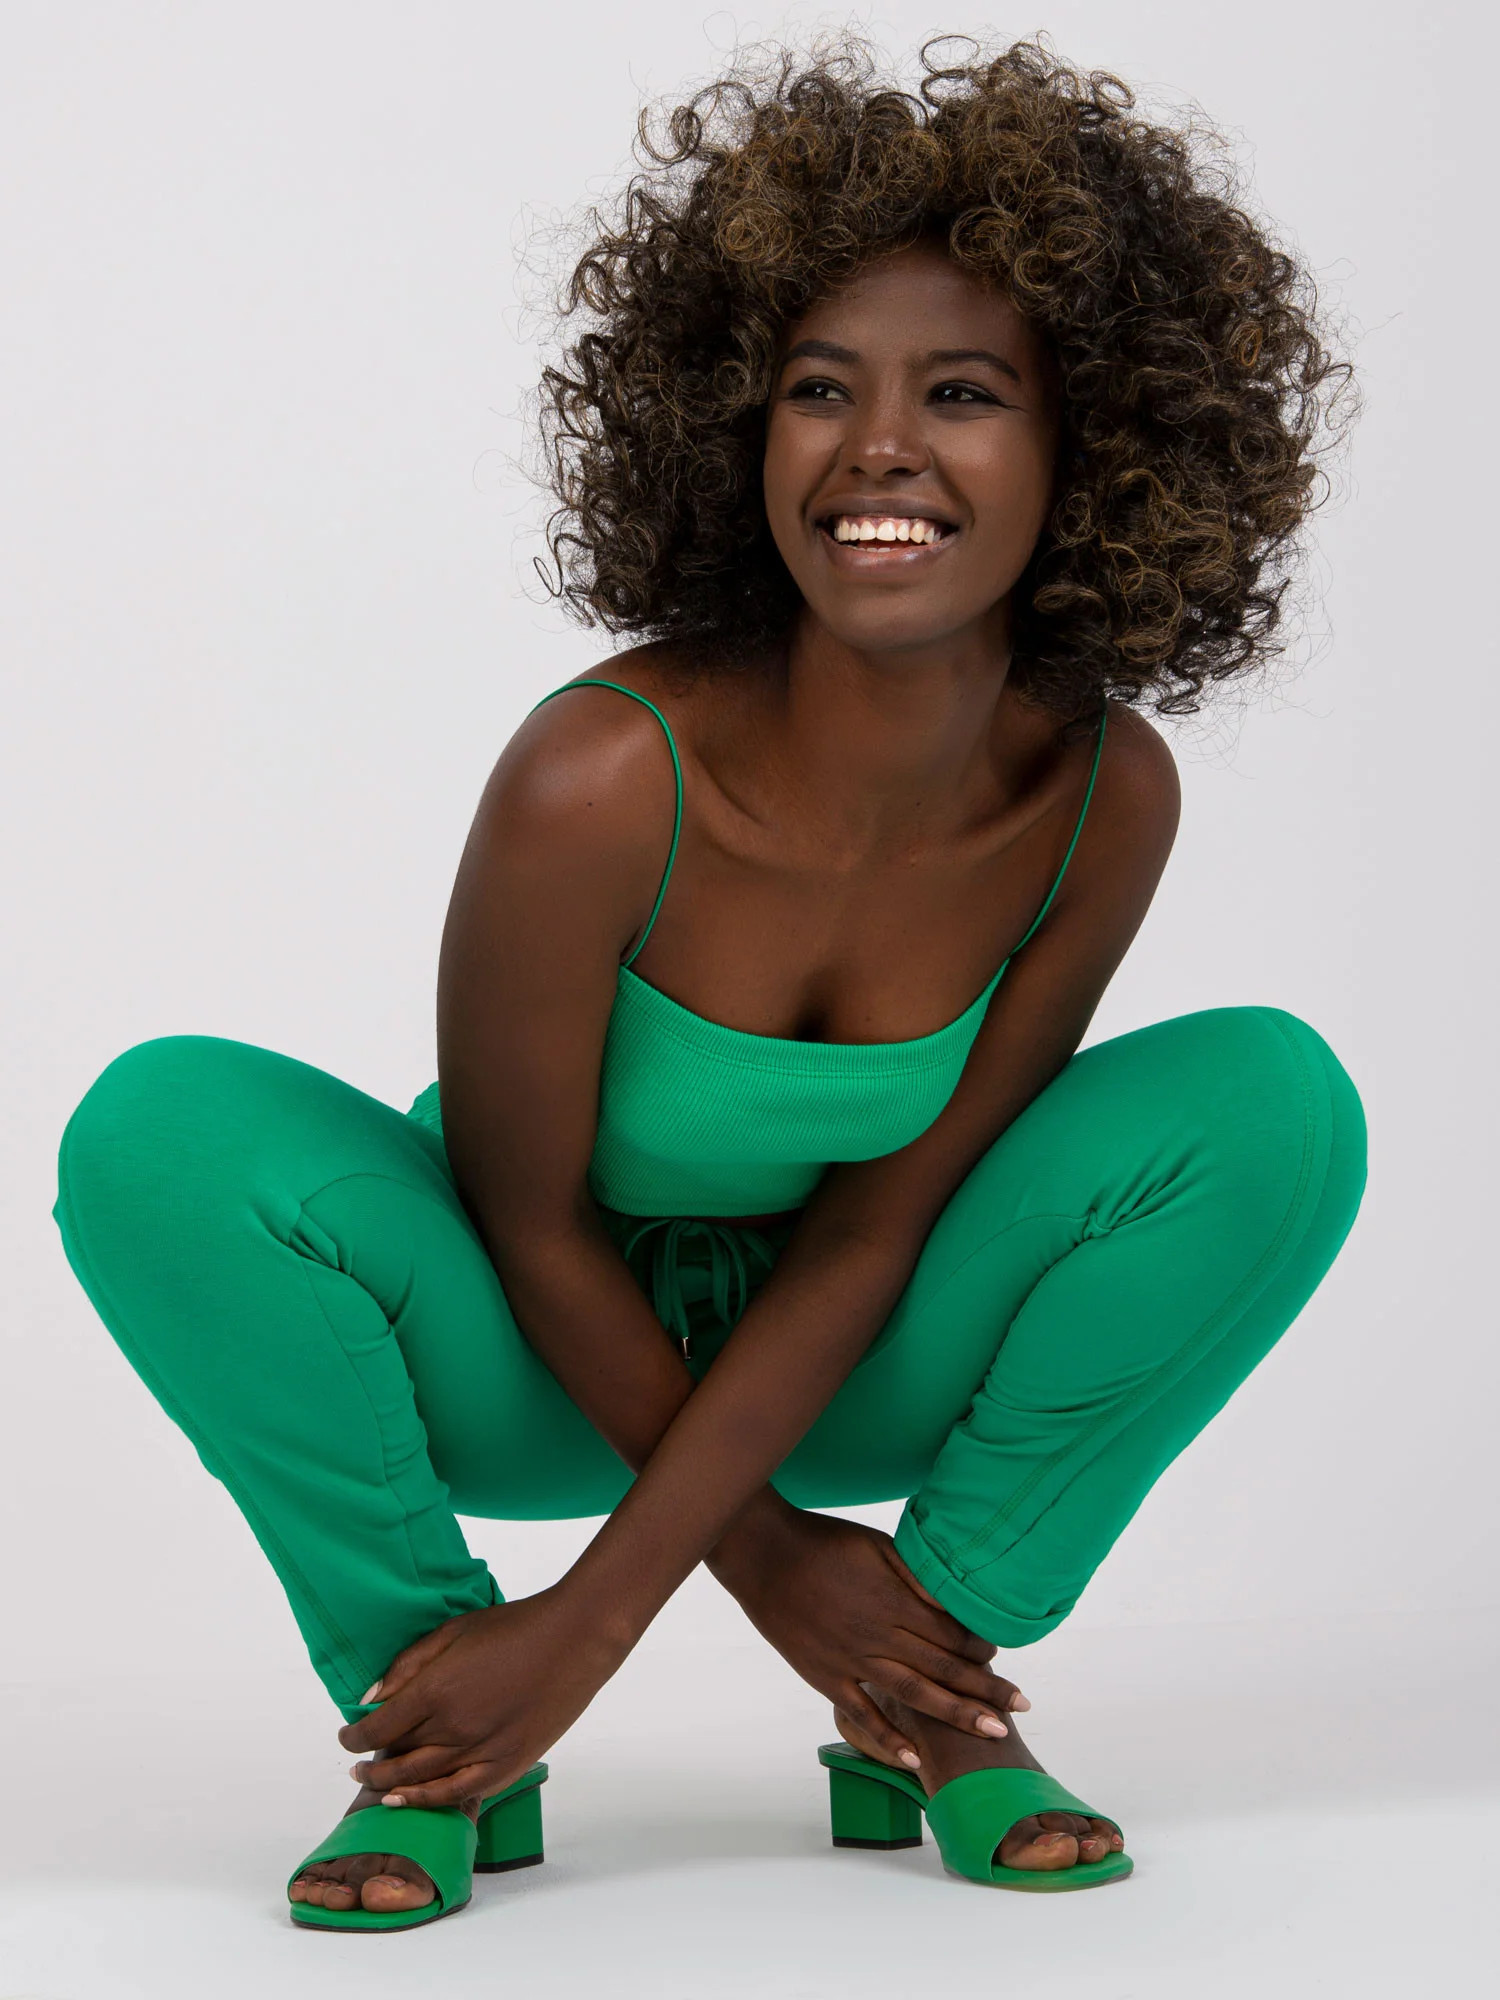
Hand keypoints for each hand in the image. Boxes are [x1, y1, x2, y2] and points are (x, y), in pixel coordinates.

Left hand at [337, 1583, 626, 1809]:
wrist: (573, 1640)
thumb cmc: (513, 1627)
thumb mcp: (453, 1631)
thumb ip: (407, 1664)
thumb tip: (371, 1697)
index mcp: (436, 1690)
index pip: (378, 1728)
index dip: (355, 1736)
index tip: (347, 1736)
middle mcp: (453, 1727)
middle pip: (396, 1759)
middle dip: (369, 1765)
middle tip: (356, 1766)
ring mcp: (481, 1751)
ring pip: (421, 1782)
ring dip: (390, 1786)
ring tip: (376, 1786)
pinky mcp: (507, 1765)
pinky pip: (458, 1793)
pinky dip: (428, 1801)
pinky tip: (410, 1799)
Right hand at [709, 1506, 1027, 1769]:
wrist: (765, 1553)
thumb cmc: (825, 1542)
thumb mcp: (878, 1546)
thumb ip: (917, 1576)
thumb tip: (956, 1602)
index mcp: (895, 1600)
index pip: (953, 1633)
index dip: (983, 1648)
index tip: (1002, 1659)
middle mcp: (880, 1634)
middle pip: (944, 1668)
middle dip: (987, 1689)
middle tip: (1023, 1707)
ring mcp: (852, 1660)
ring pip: (914, 1694)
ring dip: (957, 1714)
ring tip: (993, 1733)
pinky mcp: (825, 1677)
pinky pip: (861, 1714)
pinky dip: (888, 1739)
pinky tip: (913, 1759)